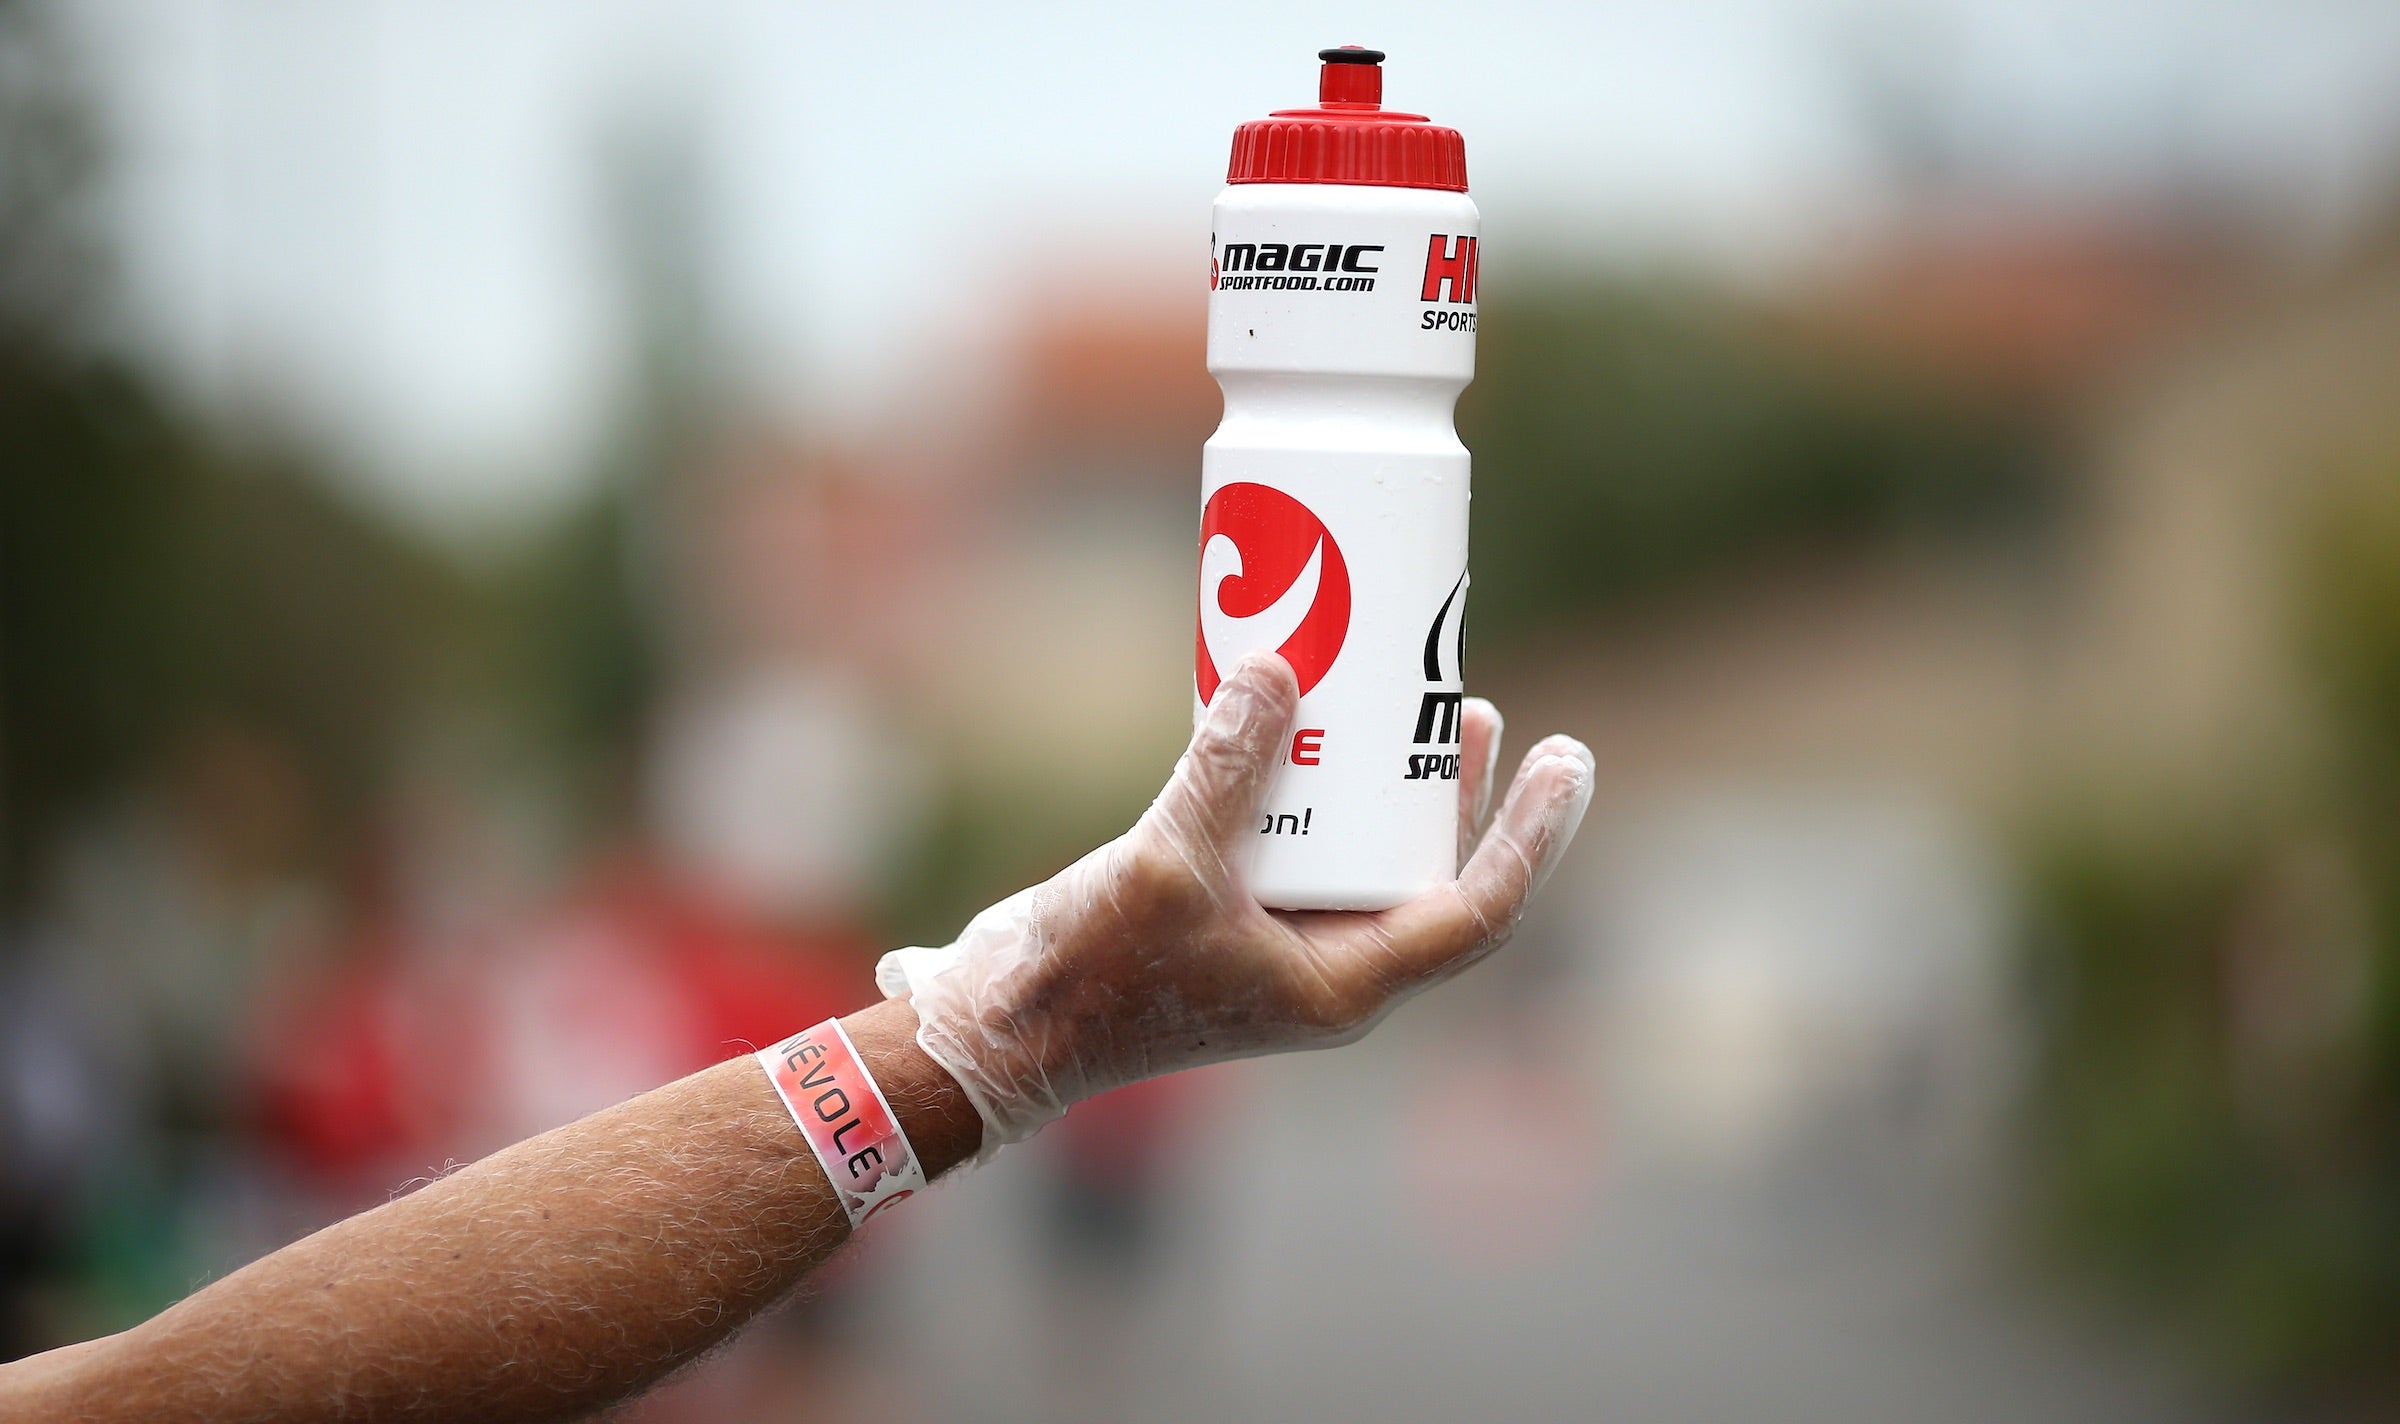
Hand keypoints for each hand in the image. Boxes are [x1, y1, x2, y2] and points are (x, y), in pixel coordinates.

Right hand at [876, 652, 1594, 1156]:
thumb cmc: (1091, 977)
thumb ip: (1226, 768)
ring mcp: (1277, 939)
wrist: (1000, 1030)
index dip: (1532, 837)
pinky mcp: (1226, 910)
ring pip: (1365, 855)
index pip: (1477, 912)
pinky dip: (1313, 783)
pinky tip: (1303, 719)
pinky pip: (1297, 839)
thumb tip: (1279, 664)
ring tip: (1422, 702)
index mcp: (1345, 986)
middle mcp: (1327, 965)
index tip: (1568, 761)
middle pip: (1430, 875)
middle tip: (1480, 709)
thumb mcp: (1167, 865)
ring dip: (1394, 783)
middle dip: (1465, 796)